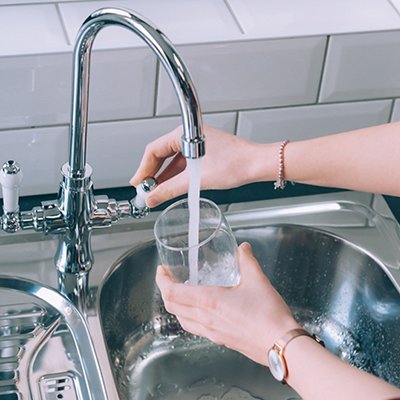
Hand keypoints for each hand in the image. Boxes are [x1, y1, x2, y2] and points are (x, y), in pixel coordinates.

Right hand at [130, 125, 274, 207]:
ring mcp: (197, 143)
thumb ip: (170, 189)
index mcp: (184, 134)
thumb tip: (152, 197)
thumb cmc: (235, 163)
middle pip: (161, 154)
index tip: (137, 184)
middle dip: (152, 174)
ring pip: (172, 160)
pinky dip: (176, 175)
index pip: (153, 150)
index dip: (142, 169)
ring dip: (164, 176)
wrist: (257, 164)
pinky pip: (184, 163)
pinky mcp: (204, 152)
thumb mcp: (196, 180)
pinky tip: (172, 186)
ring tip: (156, 192)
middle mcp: (189, 135)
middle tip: (145, 190)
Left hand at [156, 242, 298, 365]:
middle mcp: (205, 319)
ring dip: (176, 306)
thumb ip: (247, 260)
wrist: (281, 344)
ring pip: (182, 320)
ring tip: (181, 294)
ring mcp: (212, 332)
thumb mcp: (256, 279)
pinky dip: (190, 317)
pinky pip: (196, 328)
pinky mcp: (221, 339)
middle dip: (166, 292)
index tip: (161, 271)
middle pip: (172, 307)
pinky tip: (202, 312)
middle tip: (168, 280)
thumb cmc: (268, 316)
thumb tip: (243, 249)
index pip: (172, 292)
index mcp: (208, 301)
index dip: (162, 281)